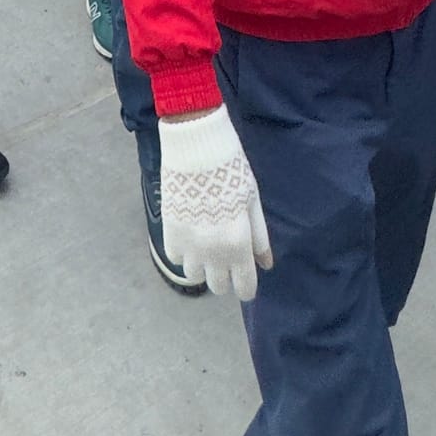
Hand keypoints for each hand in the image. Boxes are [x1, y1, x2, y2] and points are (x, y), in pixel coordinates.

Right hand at [157, 103, 272, 300]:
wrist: (195, 147)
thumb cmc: (231, 170)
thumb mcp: (252, 201)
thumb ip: (259, 236)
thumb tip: (265, 265)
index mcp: (238, 244)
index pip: (244, 287)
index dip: (247, 287)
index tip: (246, 281)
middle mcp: (213, 252)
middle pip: (219, 287)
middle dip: (226, 277)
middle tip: (227, 257)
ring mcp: (189, 245)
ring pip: (195, 277)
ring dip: (203, 267)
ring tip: (206, 246)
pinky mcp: (169, 234)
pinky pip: (176, 259)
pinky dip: (184, 253)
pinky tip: (190, 235)